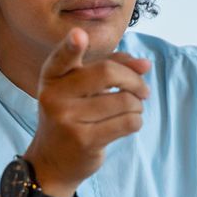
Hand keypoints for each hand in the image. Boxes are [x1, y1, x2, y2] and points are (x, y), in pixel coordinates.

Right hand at [24, 28, 150, 196]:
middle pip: (107, 73)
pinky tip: (128, 123)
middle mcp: (54, 96)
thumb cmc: (72, 116)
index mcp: (52, 77)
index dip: (71, 46)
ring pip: (124, 100)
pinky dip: (136, 121)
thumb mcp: (82, 89)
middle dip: (134, 80)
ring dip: (138, 105)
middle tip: (143, 90)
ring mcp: (68, 119)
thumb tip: (145, 65)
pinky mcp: (84, 140)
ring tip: (133, 109)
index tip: (79, 35)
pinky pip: (127, 122)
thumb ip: (111, 68)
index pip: (62, 58)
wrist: (52, 161)